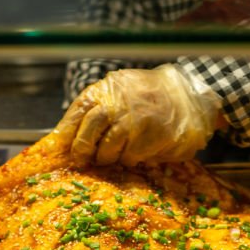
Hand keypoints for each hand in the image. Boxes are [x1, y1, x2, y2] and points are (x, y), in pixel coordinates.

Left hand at [51, 64, 221, 165]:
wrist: (188, 94)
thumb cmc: (148, 96)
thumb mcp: (119, 91)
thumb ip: (96, 108)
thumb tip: (67, 135)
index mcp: (107, 89)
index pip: (78, 111)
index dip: (66, 133)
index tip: (61, 148)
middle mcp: (119, 102)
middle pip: (89, 132)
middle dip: (83, 150)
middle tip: (83, 160)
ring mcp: (137, 120)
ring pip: (109, 149)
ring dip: (107, 158)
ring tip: (114, 155)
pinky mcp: (153, 137)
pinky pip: (132, 156)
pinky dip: (130, 159)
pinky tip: (137, 151)